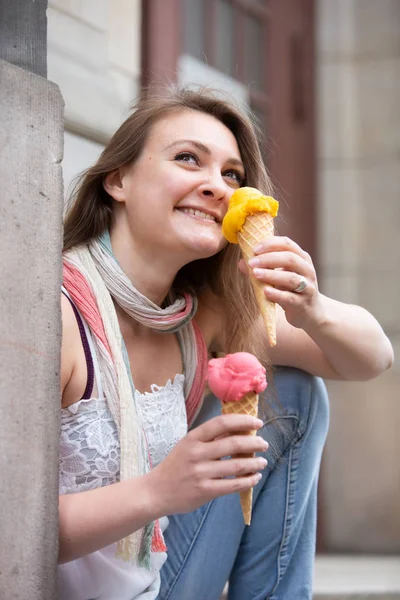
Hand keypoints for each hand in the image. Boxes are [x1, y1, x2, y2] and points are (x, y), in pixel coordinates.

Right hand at [148, 414, 268, 515]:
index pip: (221, 423)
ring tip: (263, 462)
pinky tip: (254, 478)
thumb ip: (209, 439)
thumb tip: (238, 431)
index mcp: (193, 438)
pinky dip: (248, 481)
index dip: (242, 420)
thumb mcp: (187, 446)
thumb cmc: (175, 466)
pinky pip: (233, 485)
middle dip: (253, 442)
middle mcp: (197, 453)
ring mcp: (201, 473)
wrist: (155, 492)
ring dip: (254, 463)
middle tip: (264, 443)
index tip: (257, 422)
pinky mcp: (205, 491)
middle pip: (233, 443)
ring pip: (236, 465)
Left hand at [240, 236, 321, 328]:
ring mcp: (307, 287)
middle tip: (252, 262)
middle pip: (290, 259)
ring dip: (271, 275)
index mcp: (301, 258)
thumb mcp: (279, 276)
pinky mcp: (303, 304)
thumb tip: (242, 262)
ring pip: (291, 278)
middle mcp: (307, 270)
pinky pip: (290, 298)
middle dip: (269, 259)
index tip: (254, 249)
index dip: (271, 244)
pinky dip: (277, 294)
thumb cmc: (291, 290)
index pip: (287, 244)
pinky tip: (265, 291)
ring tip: (255, 274)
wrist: (310, 312)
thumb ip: (262, 268)